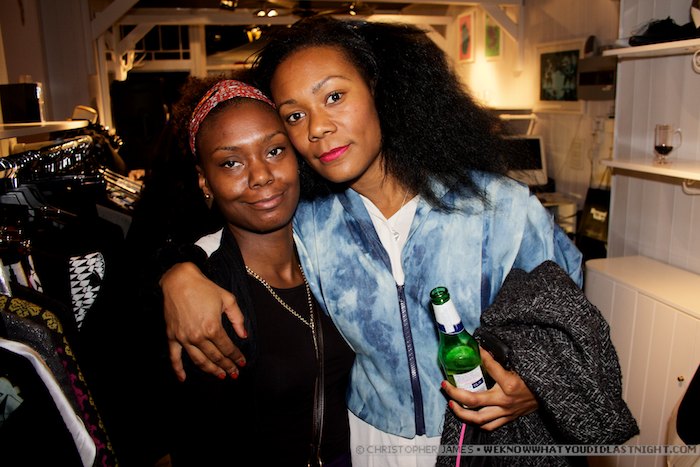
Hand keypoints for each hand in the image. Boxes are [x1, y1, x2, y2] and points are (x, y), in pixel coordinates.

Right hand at [161, 262, 246, 380]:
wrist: (179, 280)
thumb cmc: (205, 288)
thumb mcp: (228, 299)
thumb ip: (238, 319)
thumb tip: (244, 335)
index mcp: (213, 327)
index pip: (228, 348)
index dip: (236, 357)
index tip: (242, 363)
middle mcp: (198, 336)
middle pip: (215, 357)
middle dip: (227, 366)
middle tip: (234, 373)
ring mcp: (184, 338)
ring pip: (199, 360)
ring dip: (210, 370)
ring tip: (220, 376)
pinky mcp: (172, 336)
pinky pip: (174, 357)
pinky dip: (178, 369)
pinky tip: (183, 379)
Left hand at [441, 347, 537, 430]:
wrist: (551, 396)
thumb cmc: (534, 379)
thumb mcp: (520, 365)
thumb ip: (501, 359)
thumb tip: (484, 348)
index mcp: (509, 383)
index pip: (489, 367)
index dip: (480, 355)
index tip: (474, 348)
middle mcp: (505, 400)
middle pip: (473, 400)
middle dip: (455, 393)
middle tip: (445, 385)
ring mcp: (506, 412)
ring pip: (478, 418)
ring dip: (461, 412)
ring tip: (451, 403)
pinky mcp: (508, 419)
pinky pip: (489, 426)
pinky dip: (476, 422)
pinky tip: (468, 415)